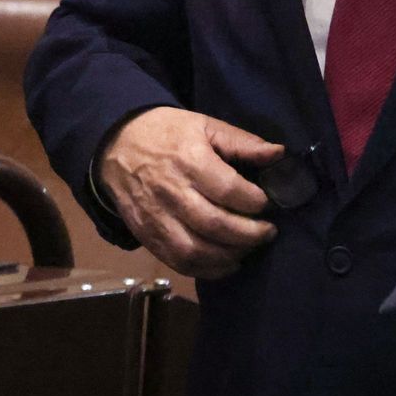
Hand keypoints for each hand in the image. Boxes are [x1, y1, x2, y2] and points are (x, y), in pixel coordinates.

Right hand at [97, 107, 284, 278]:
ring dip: (228, 256)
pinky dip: (205, 270)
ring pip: (195, 250)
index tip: (267, 204)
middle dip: (249, 234)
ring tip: (248, 249)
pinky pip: (177, 262)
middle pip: (215, 225)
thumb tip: (279, 154)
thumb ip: (243, 142)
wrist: (117, 144)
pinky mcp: (146, 235)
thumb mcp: (206, 126)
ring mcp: (156, 217)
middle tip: (268, 233)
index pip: (228, 190)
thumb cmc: (167, 132)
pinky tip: (225, 264)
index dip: (254, 202)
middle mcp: (172, 192)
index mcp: (190, 161)